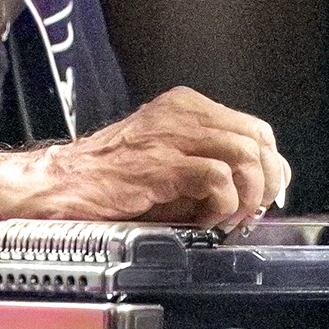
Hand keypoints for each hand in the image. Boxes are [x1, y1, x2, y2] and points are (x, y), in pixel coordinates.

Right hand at [19, 87, 291, 231]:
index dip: (269, 166)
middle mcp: (182, 111)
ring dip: (247, 196)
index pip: (254, 128)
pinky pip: (219, 179)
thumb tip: (255, 189)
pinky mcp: (161, 163)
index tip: (262, 196)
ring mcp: (171, 134)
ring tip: (227, 218)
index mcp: (184, 106)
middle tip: (250, 213)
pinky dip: (223, 207)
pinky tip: (204, 222)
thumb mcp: (167, 163)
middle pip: (258, 138)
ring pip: (245, 155)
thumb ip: (208, 166)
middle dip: (266, 182)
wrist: (59, 184)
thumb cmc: (109, 180)